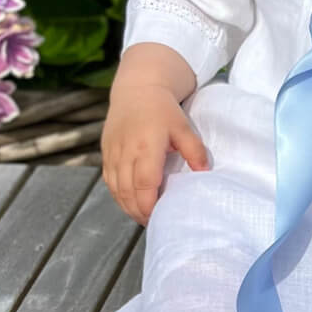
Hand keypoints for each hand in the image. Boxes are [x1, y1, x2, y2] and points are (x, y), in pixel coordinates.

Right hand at [102, 81, 209, 225]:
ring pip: (116, 189)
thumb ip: (195, 151)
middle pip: (127, 191)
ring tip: (143, 217)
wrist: (137, 88)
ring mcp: (113, 152)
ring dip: (127, 206)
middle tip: (153, 223)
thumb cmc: (163, 109)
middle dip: (139, 211)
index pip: (144, 184)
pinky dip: (118, 195)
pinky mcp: (106, 152)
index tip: (158, 217)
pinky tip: (129, 202)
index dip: (149, 205)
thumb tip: (205, 173)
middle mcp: (125, 152)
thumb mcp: (183, 127)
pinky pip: (109, 180)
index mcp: (146, 146)